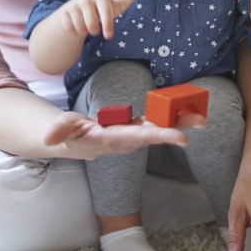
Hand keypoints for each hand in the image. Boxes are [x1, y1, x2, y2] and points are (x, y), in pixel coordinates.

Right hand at [42, 110, 203, 159]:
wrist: (73, 142)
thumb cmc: (67, 134)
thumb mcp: (60, 130)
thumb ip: (58, 130)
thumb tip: (50, 137)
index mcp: (111, 139)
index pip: (137, 137)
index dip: (159, 135)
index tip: (181, 138)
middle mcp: (126, 140)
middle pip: (154, 134)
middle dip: (177, 128)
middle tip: (200, 122)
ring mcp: (132, 134)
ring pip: (158, 128)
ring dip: (179, 122)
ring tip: (201, 115)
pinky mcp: (135, 127)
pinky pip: (155, 121)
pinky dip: (171, 115)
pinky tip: (186, 108)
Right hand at [58, 0, 142, 39]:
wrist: (78, 12)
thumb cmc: (101, 10)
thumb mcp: (115, 5)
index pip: (105, 11)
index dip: (107, 24)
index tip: (109, 37)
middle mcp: (86, 0)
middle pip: (91, 24)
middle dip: (94, 31)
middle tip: (95, 30)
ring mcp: (73, 6)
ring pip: (80, 27)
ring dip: (84, 31)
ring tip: (85, 26)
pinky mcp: (63, 13)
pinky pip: (69, 27)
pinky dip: (73, 30)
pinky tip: (75, 25)